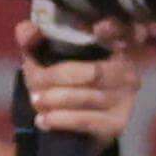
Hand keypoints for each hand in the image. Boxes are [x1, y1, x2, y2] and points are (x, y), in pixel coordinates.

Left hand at [19, 15, 153, 153]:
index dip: (114, 29)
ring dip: (54, 100)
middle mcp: (127, 70)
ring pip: (86, 97)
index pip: (121, 32)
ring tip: (36, 100)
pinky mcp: (116, 123)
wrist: (68, 127)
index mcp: (113, 45)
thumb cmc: (58, 82)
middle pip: (92, 72)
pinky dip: (60, 120)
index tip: (99, 28)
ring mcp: (125, 98)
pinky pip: (85, 120)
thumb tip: (29, 32)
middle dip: (56, 78)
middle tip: (34, 85)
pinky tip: (43, 120)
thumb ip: (31, 39)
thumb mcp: (42, 57)